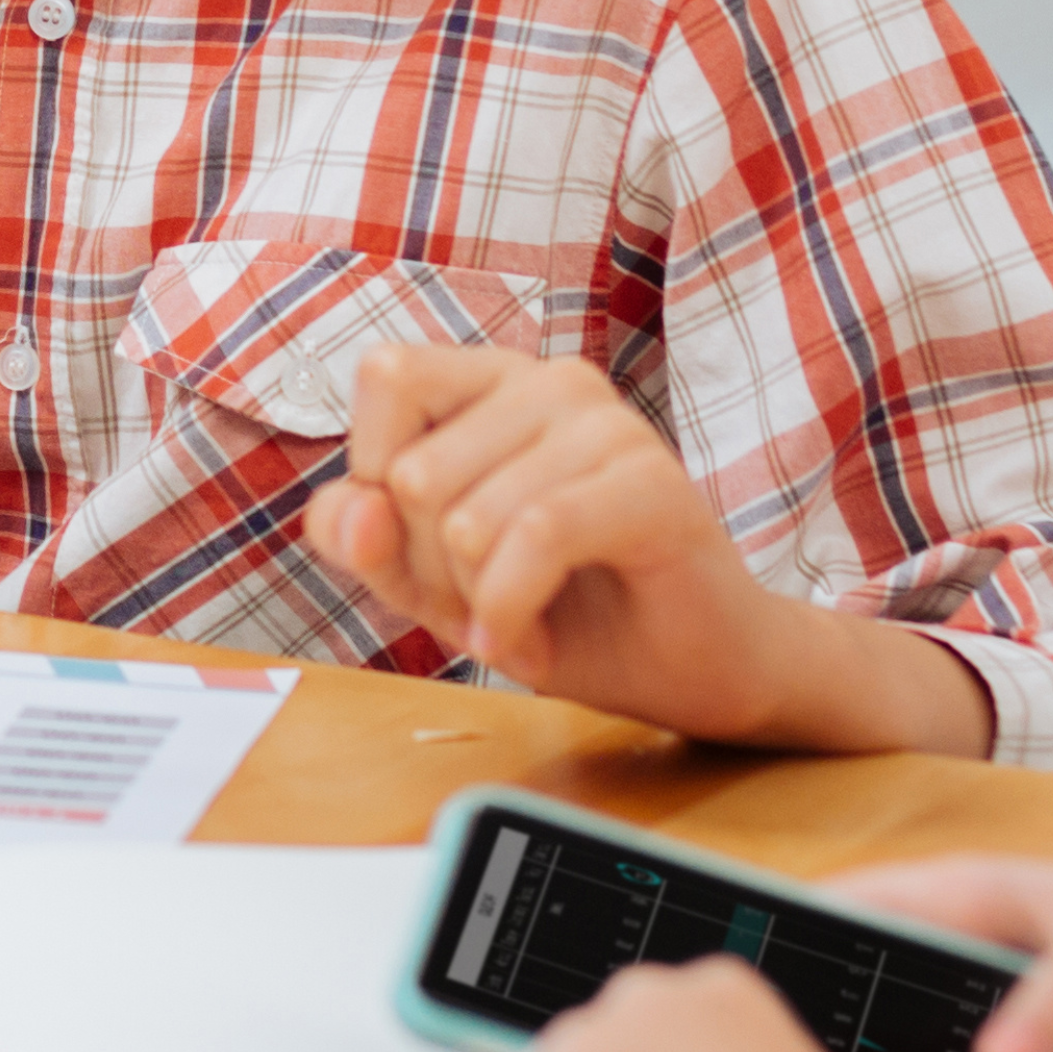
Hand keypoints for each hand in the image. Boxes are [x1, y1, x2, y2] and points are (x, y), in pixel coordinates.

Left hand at [299, 346, 986, 755]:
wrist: (693, 674)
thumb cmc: (564, 612)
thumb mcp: (429, 583)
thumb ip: (363, 537)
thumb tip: (359, 504)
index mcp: (495, 382)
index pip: (387, 378)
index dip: (376, 481)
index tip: (424, 550)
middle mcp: (552, 382)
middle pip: (413, 471)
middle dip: (429, 572)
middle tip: (483, 606)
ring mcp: (609, 426)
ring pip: (467, 518)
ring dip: (477, 607)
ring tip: (516, 629)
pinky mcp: (652, 484)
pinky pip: (537, 537)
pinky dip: (512, 611)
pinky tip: (532, 651)